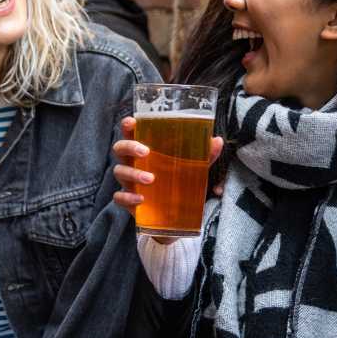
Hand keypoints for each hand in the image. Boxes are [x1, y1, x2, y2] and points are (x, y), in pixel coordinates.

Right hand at [112, 117, 223, 241]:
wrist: (174, 214)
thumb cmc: (177, 181)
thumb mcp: (193, 167)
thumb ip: (204, 154)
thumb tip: (217, 141)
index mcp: (144, 149)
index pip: (131, 133)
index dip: (127, 126)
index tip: (131, 122)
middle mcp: (133, 162)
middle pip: (119, 149)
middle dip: (129, 147)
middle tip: (145, 151)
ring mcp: (128, 182)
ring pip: (120, 172)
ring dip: (133, 173)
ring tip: (151, 179)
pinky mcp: (128, 200)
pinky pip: (119, 197)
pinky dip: (128, 197)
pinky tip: (141, 199)